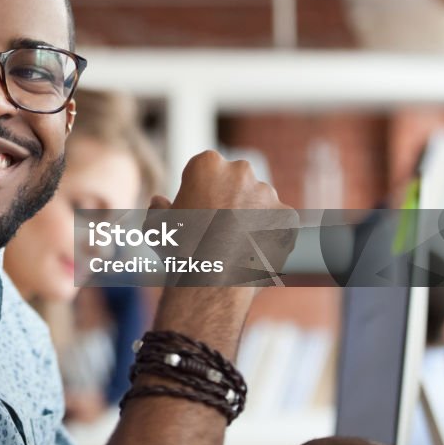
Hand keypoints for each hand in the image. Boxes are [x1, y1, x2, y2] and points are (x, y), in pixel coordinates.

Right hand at [147, 151, 297, 285]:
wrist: (214, 280)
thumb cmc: (180, 249)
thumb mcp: (156, 224)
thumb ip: (158, 208)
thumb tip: (159, 202)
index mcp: (207, 164)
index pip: (204, 169)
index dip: (198, 189)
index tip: (196, 208)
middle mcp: (241, 171)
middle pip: (235, 180)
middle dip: (228, 196)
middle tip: (216, 226)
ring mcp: (267, 193)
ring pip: (258, 200)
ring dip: (250, 214)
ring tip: (234, 243)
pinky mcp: (287, 216)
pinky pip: (277, 221)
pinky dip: (269, 233)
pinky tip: (253, 251)